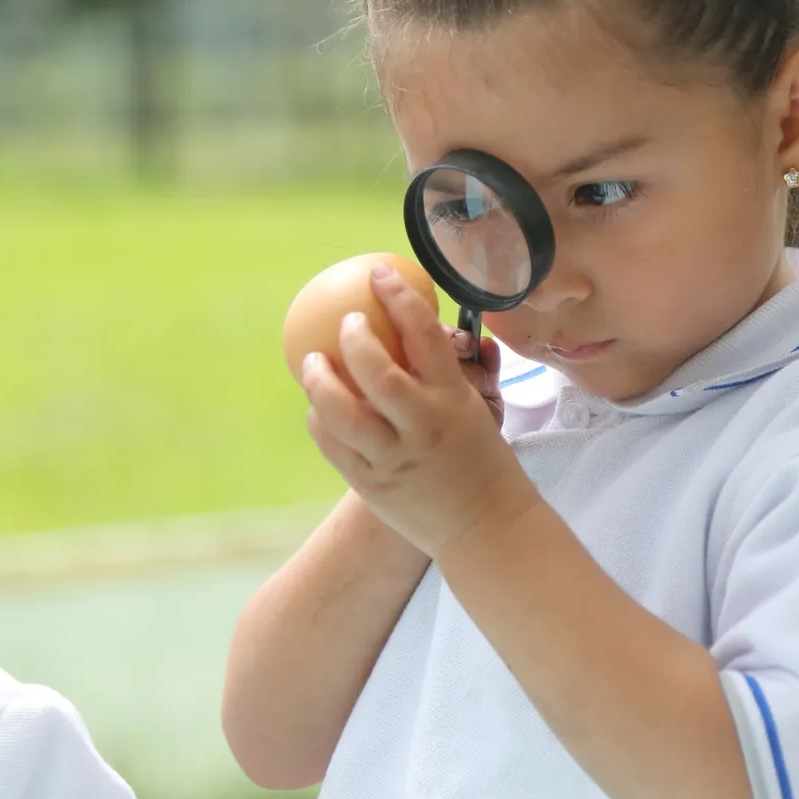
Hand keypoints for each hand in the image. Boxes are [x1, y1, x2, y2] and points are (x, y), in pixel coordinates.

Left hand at [302, 264, 537, 555]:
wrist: (485, 525)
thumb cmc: (482, 459)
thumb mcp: (479, 408)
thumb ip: (456, 370)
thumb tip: (439, 325)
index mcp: (453, 400)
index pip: (425, 336)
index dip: (399, 298)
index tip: (380, 274)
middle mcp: (422, 425)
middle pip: (376, 372)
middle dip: (353, 339)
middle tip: (345, 323)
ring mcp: (394, 457)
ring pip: (342, 413)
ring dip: (320, 381)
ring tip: (312, 362)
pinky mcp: (371, 484)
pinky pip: (333, 445)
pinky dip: (320, 420)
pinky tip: (319, 406)